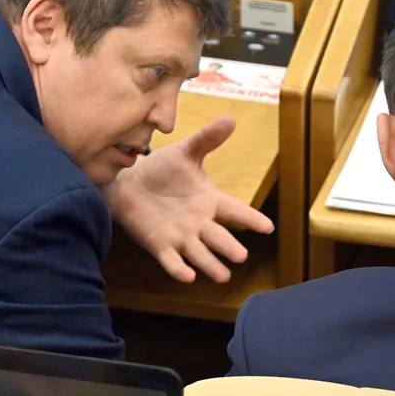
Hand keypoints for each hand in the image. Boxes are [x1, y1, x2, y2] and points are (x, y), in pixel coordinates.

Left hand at [102, 117, 273, 282]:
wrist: (127, 183)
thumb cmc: (161, 170)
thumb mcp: (185, 152)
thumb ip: (207, 139)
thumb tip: (231, 118)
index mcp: (209, 201)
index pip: (234, 210)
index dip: (250, 218)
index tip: (267, 227)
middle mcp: (199, 223)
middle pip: (219, 237)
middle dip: (229, 247)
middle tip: (241, 256)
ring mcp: (181, 236)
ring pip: (199, 254)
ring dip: (210, 265)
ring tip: (223, 276)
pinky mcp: (160, 245)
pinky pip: (171, 260)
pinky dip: (179, 269)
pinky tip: (188, 276)